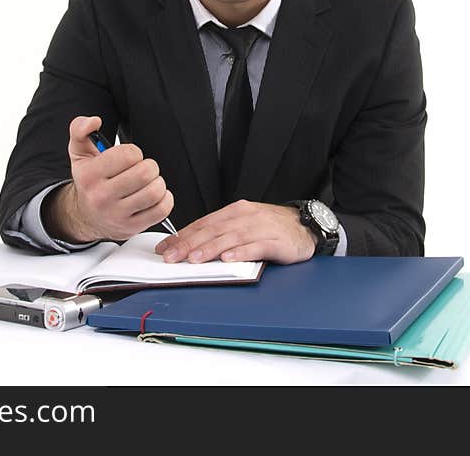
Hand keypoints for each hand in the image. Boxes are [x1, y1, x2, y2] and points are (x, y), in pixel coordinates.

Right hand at [44, 116, 173, 242]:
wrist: (85, 216)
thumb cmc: (88, 181)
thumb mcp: (79, 153)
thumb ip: (80, 129)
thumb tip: (94, 121)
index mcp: (89, 175)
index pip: (128, 155)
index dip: (134, 152)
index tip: (128, 158)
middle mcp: (102, 197)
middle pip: (145, 173)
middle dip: (149, 166)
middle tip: (142, 169)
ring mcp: (118, 215)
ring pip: (155, 192)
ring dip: (158, 182)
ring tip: (148, 182)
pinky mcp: (133, 227)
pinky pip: (162, 210)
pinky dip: (165, 199)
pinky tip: (154, 196)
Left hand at [154, 200, 316, 264]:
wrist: (305, 225)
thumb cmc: (270, 227)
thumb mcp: (243, 224)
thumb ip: (221, 233)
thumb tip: (191, 246)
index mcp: (234, 212)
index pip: (202, 224)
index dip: (182, 236)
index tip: (164, 248)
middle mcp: (244, 217)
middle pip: (212, 230)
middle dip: (189, 244)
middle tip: (171, 256)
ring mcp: (260, 228)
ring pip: (230, 238)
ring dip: (210, 248)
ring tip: (194, 259)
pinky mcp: (276, 241)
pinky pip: (256, 247)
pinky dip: (241, 252)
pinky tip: (228, 258)